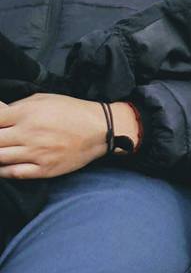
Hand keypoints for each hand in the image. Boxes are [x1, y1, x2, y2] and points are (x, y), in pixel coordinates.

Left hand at [0, 94, 137, 178]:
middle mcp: (28, 133)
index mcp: (27, 113)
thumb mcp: (44, 99)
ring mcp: (36, 153)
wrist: (99, 130)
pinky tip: (3, 166)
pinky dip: (3, 171)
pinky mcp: (43, 169)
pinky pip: (14, 173)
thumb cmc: (72, 111)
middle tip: (0, 139)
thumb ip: (18, 106)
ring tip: (2, 150)